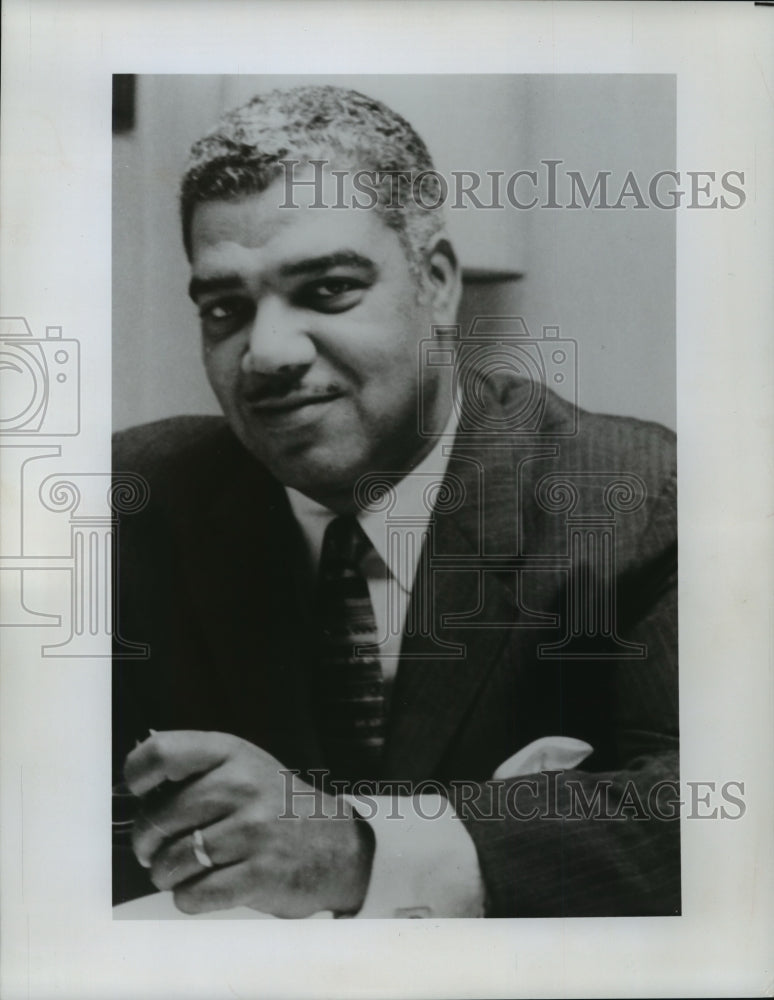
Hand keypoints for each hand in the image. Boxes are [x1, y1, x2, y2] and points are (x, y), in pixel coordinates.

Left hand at [124, 730, 373, 917]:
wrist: (336, 845)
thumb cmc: (274, 806)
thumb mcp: (242, 766)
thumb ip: (195, 769)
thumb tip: (132, 789)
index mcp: (232, 752)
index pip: (163, 752)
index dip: (136, 775)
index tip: (140, 793)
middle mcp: (243, 785)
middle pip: (158, 818)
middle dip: (146, 843)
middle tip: (155, 849)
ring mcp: (254, 829)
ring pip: (172, 862)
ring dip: (166, 874)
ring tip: (181, 870)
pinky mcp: (261, 874)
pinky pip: (193, 896)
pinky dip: (188, 898)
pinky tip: (202, 887)